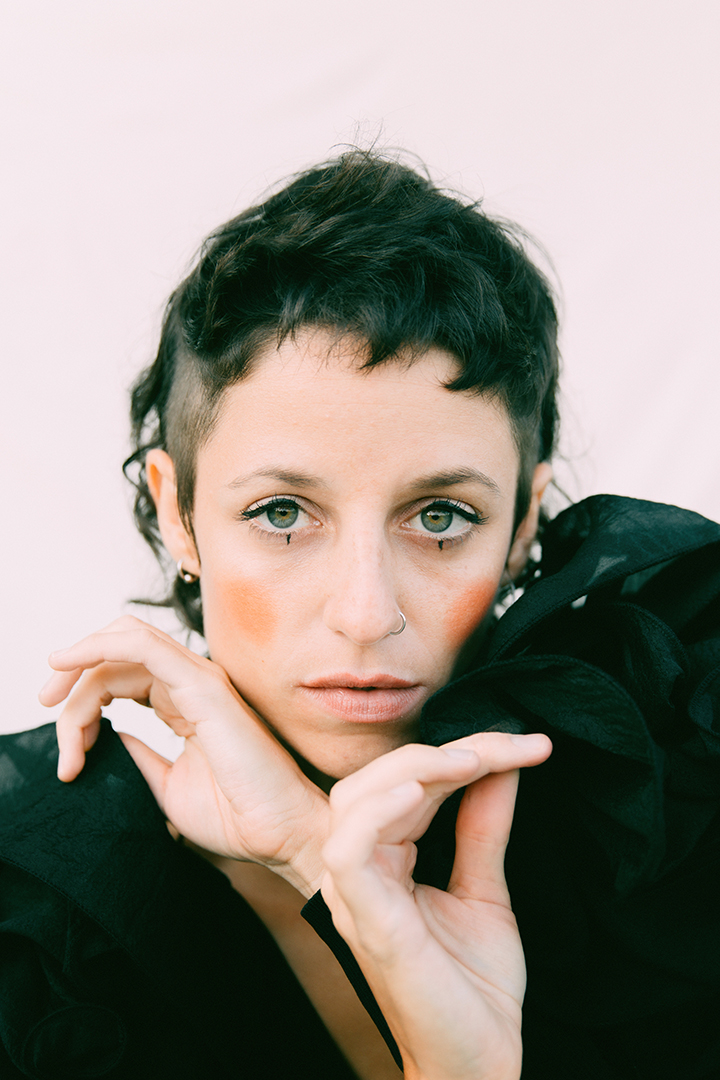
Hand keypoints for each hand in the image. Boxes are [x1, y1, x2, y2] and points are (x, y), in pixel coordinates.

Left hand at [39, 615, 327, 896]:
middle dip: (71, 676)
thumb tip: (112, 736)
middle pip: (115, 655)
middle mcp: (191, 682)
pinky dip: (99, 646)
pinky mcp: (201, 685)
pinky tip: (68, 663)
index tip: (68, 752)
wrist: (278, 833)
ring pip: (122, 644)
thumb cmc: (236, 815)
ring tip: (52, 704)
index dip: (83, 700)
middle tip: (45, 708)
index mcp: (185, 702)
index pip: (122, 675)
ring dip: (77, 666)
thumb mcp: (167, 785)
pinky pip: (142, 646)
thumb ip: (140, 756)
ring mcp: (198, 679)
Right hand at [320, 733, 551, 1079]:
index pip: (408, 784)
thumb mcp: (485, 890)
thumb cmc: (472, 987)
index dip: (463, 753)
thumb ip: (484, 828)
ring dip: (414, 769)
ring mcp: (357, 896)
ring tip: (471, 761)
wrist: (478, 1062)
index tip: (526, 745)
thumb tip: (503, 766)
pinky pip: (350, 850)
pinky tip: (416, 790)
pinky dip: (377, 812)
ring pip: (356, 801)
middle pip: (376, 780)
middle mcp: (359, 872)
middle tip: (506, 747)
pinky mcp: (367, 920)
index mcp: (382, 862)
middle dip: (441, 751)